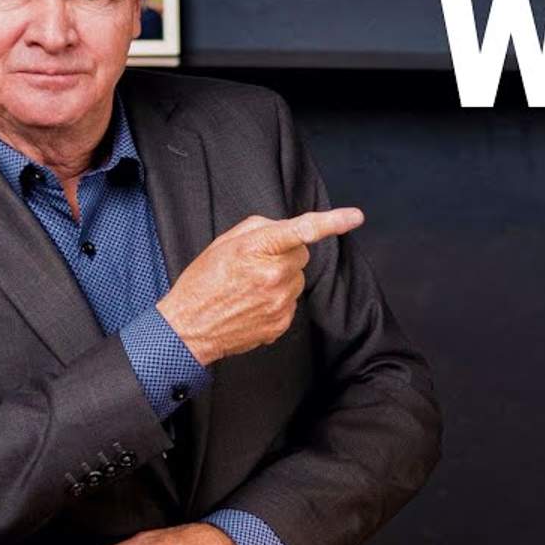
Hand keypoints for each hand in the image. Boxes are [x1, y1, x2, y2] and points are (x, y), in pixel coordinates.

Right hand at [156, 208, 364, 365]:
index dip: (332, 221)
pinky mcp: (281, 323)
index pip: (303, 230)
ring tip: (249, 288)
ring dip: (280, 279)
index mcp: (258, 249)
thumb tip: (284, 228)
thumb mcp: (224, 243)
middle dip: (284, 256)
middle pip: (301, 256)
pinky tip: (252, 304)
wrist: (189, 328)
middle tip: (255, 265)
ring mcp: (280, 302)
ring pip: (296, 280)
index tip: (356, 216)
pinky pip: (290, 302)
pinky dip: (276, 300)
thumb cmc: (203, 282)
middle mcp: (274, 275)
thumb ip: (258, 228)